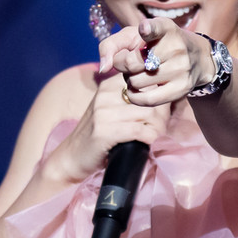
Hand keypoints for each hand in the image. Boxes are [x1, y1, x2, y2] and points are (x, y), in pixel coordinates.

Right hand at [44, 70, 169, 182]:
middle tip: (162, 127)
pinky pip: (138, 131)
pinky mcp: (103, 132)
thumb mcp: (112, 109)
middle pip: (150, 98)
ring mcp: (103, 113)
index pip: (146, 81)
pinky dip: (149, 137)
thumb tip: (165, 96)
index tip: (163, 111)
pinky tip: (148, 142)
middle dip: (163, 115)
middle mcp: (105, 95)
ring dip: (158, 127)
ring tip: (156, 135)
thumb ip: (132, 100)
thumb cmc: (99, 134)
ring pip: (148, 114)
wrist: (72, 156)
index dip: (160, 96)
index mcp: (109, 85)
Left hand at [97, 18, 213, 105]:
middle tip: (131, 62)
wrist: (195, 57)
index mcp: (165, 28)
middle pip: (132, 62)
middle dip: (123, 65)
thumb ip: (111, 45)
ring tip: (139, 73)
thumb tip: (104, 68)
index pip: (156, 28)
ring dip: (130, 80)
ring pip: (137, 82)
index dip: (148, 29)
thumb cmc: (155, 44)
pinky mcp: (181, 88)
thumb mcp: (134, 36)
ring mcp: (181, 68)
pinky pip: (148, 100)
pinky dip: (134, 97)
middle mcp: (176, 46)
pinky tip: (134, 91)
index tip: (145, 29)